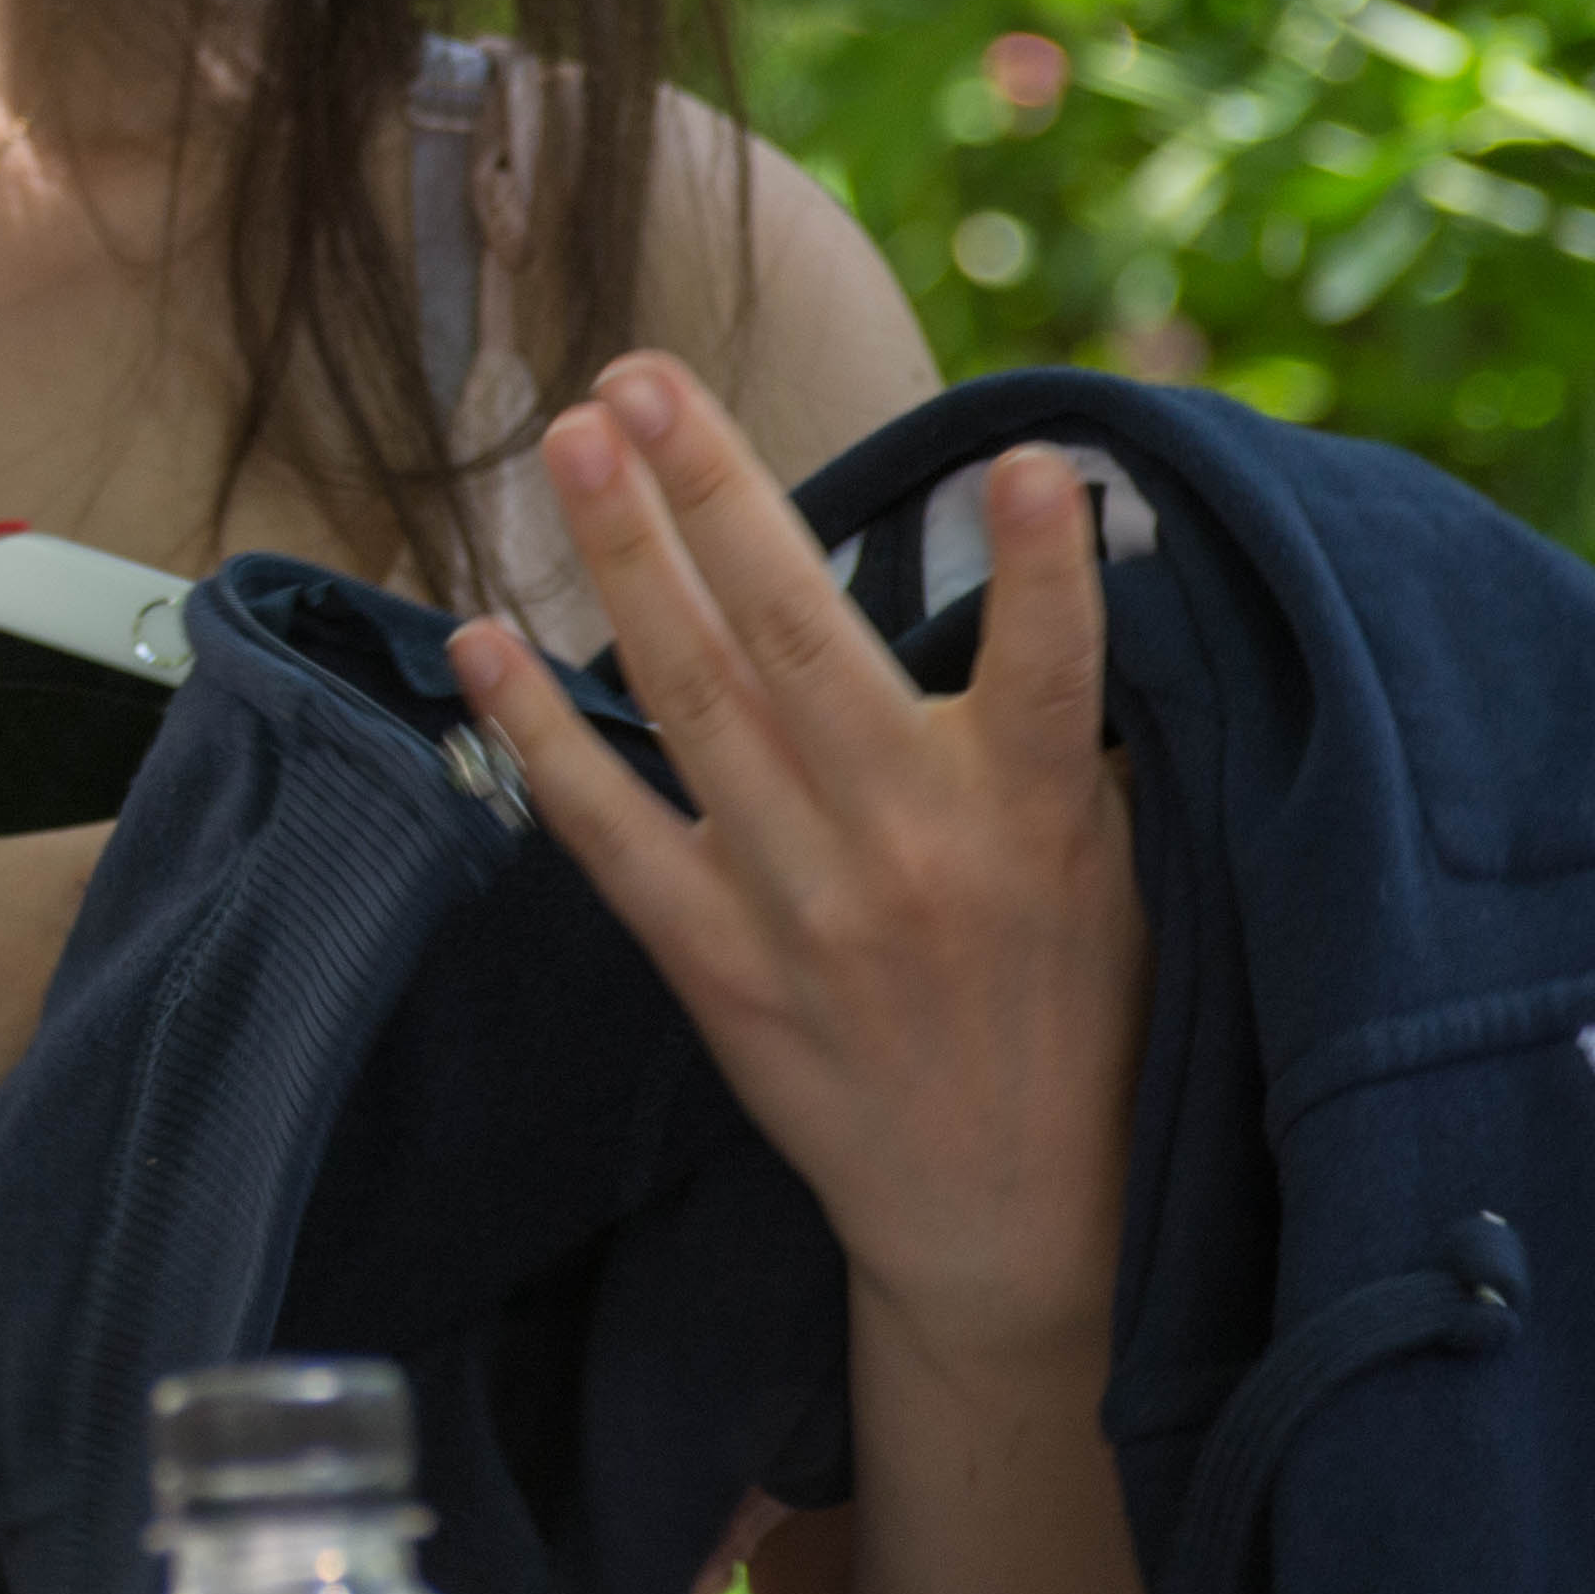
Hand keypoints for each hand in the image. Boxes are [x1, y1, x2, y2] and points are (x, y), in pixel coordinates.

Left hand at [449, 356, 1142, 1366]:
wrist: (1009, 1213)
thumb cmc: (1072, 999)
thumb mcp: (1113, 855)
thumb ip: (1061, 719)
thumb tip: (1051, 541)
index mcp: (1036, 811)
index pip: (1056, 668)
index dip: (1048, 570)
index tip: (1030, 462)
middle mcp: (915, 848)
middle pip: (801, 640)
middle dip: (719, 494)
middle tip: (643, 379)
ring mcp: (803, 906)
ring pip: (695, 703)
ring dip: (624, 561)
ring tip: (574, 443)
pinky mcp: (717, 966)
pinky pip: (609, 831)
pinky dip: (537, 736)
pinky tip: (481, 641)